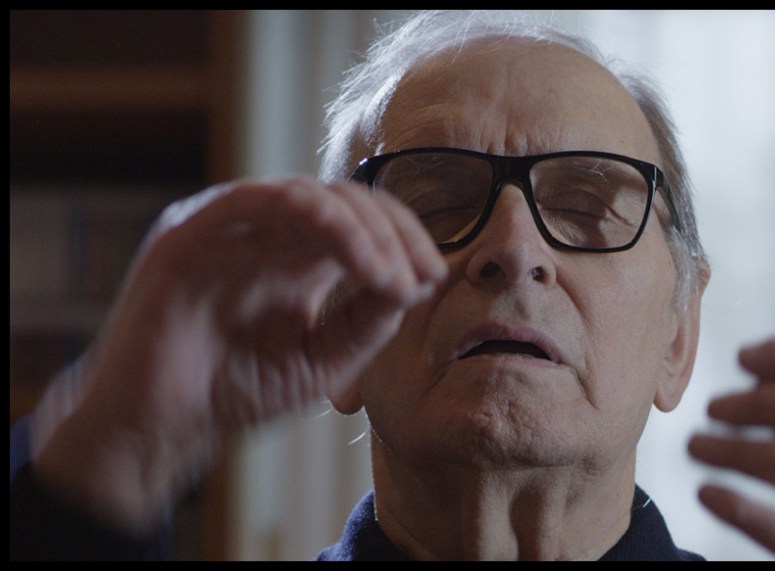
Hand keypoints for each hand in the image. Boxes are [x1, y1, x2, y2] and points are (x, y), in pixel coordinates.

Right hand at [33, 177, 445, 533]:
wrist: (161, 424)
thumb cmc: (236, 390)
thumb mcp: (322, 359)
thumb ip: (366, 321)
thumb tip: (414, 283)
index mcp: (298, 256)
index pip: (363, 221)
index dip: (404, 239)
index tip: (434, 277)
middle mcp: (266, 233)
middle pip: (346, 200)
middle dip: (394, 234)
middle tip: (421, 277)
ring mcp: (228, 227)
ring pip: (311, 195)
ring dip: (363, 230)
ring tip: (390, 276)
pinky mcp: (191, 230)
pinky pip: (257, 199)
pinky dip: (316, 219)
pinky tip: (354, 257)